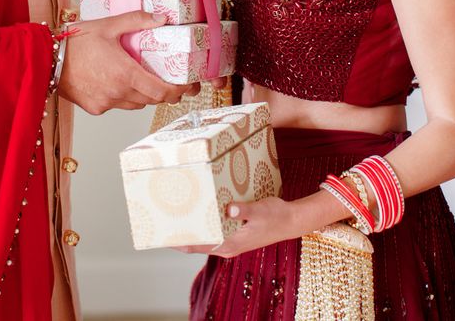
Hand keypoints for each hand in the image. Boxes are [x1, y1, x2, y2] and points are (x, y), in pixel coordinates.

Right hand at [58, 11, 196, 114]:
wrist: (45, 58)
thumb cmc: (75, 42)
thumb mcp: (108, 25)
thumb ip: (137, 20)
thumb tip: (162, 19)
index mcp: (125, 74)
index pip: (161, 92)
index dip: (177, 91)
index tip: (186, 87)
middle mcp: (117, 93)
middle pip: (151, 99)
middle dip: (163, 92)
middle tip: (170, 81)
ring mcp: (105, 103)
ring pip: (135, 104)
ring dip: (143, 95)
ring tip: (144, 79)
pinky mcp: (94, 108)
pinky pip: (117, 105)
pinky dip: (123, 97)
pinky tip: (118, 82)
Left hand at [174, 197, 307, 257]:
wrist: (291, 220)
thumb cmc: (276, 216)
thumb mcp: (259, 210)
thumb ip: (243, 210)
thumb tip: (229, 209)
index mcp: (230, 244)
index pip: (197, 245)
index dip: (179, 240)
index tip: (163, 233)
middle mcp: (227, 245)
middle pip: (197, 242)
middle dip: (181, 232)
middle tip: (164, 216)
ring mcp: (230, 241)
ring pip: (204, 236)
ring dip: (193, 227)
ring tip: (177, 211)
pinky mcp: (234, 234)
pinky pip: (213, 230)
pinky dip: (204, 222)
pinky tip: (199, 209)